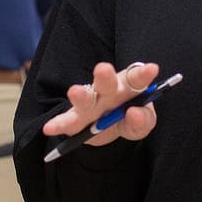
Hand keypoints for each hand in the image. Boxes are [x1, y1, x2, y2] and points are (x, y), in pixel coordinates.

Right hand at [40, 61, 160, 149]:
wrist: (110, 132)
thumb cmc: (129, 118)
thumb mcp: (143, 124)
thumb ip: (143, 120)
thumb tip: (134, 113)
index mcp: (128, 86)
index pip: (136, 77)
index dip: (142, 74)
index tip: (152, 70)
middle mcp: (107, 90)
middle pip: (106, 82)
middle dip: (104, 76)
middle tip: (103, 70)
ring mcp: (89, 104)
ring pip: (84, 98)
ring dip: (80, 95)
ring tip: (74, 93)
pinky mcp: (75, 119)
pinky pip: (67, 122)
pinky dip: (59, 124)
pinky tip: (49, 128)